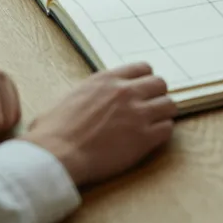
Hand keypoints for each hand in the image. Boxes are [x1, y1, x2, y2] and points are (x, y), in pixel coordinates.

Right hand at [20, 62, 176, 187]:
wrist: (58, 155)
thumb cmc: (53, 132)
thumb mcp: (67, 99)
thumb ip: (83, 94)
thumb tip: (75, 102)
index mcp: (106, 79)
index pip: (142, 68)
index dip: (144, 80)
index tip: (141, 90)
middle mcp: (125, 92)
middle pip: (160, 84)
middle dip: (157, 95)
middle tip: (149, 108)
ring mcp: (137, 114)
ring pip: (169, 104)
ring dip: (163, 114)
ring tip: (153, 124)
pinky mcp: (144, 138)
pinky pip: (167, 128)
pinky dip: (162, 133)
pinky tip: (151, 139)